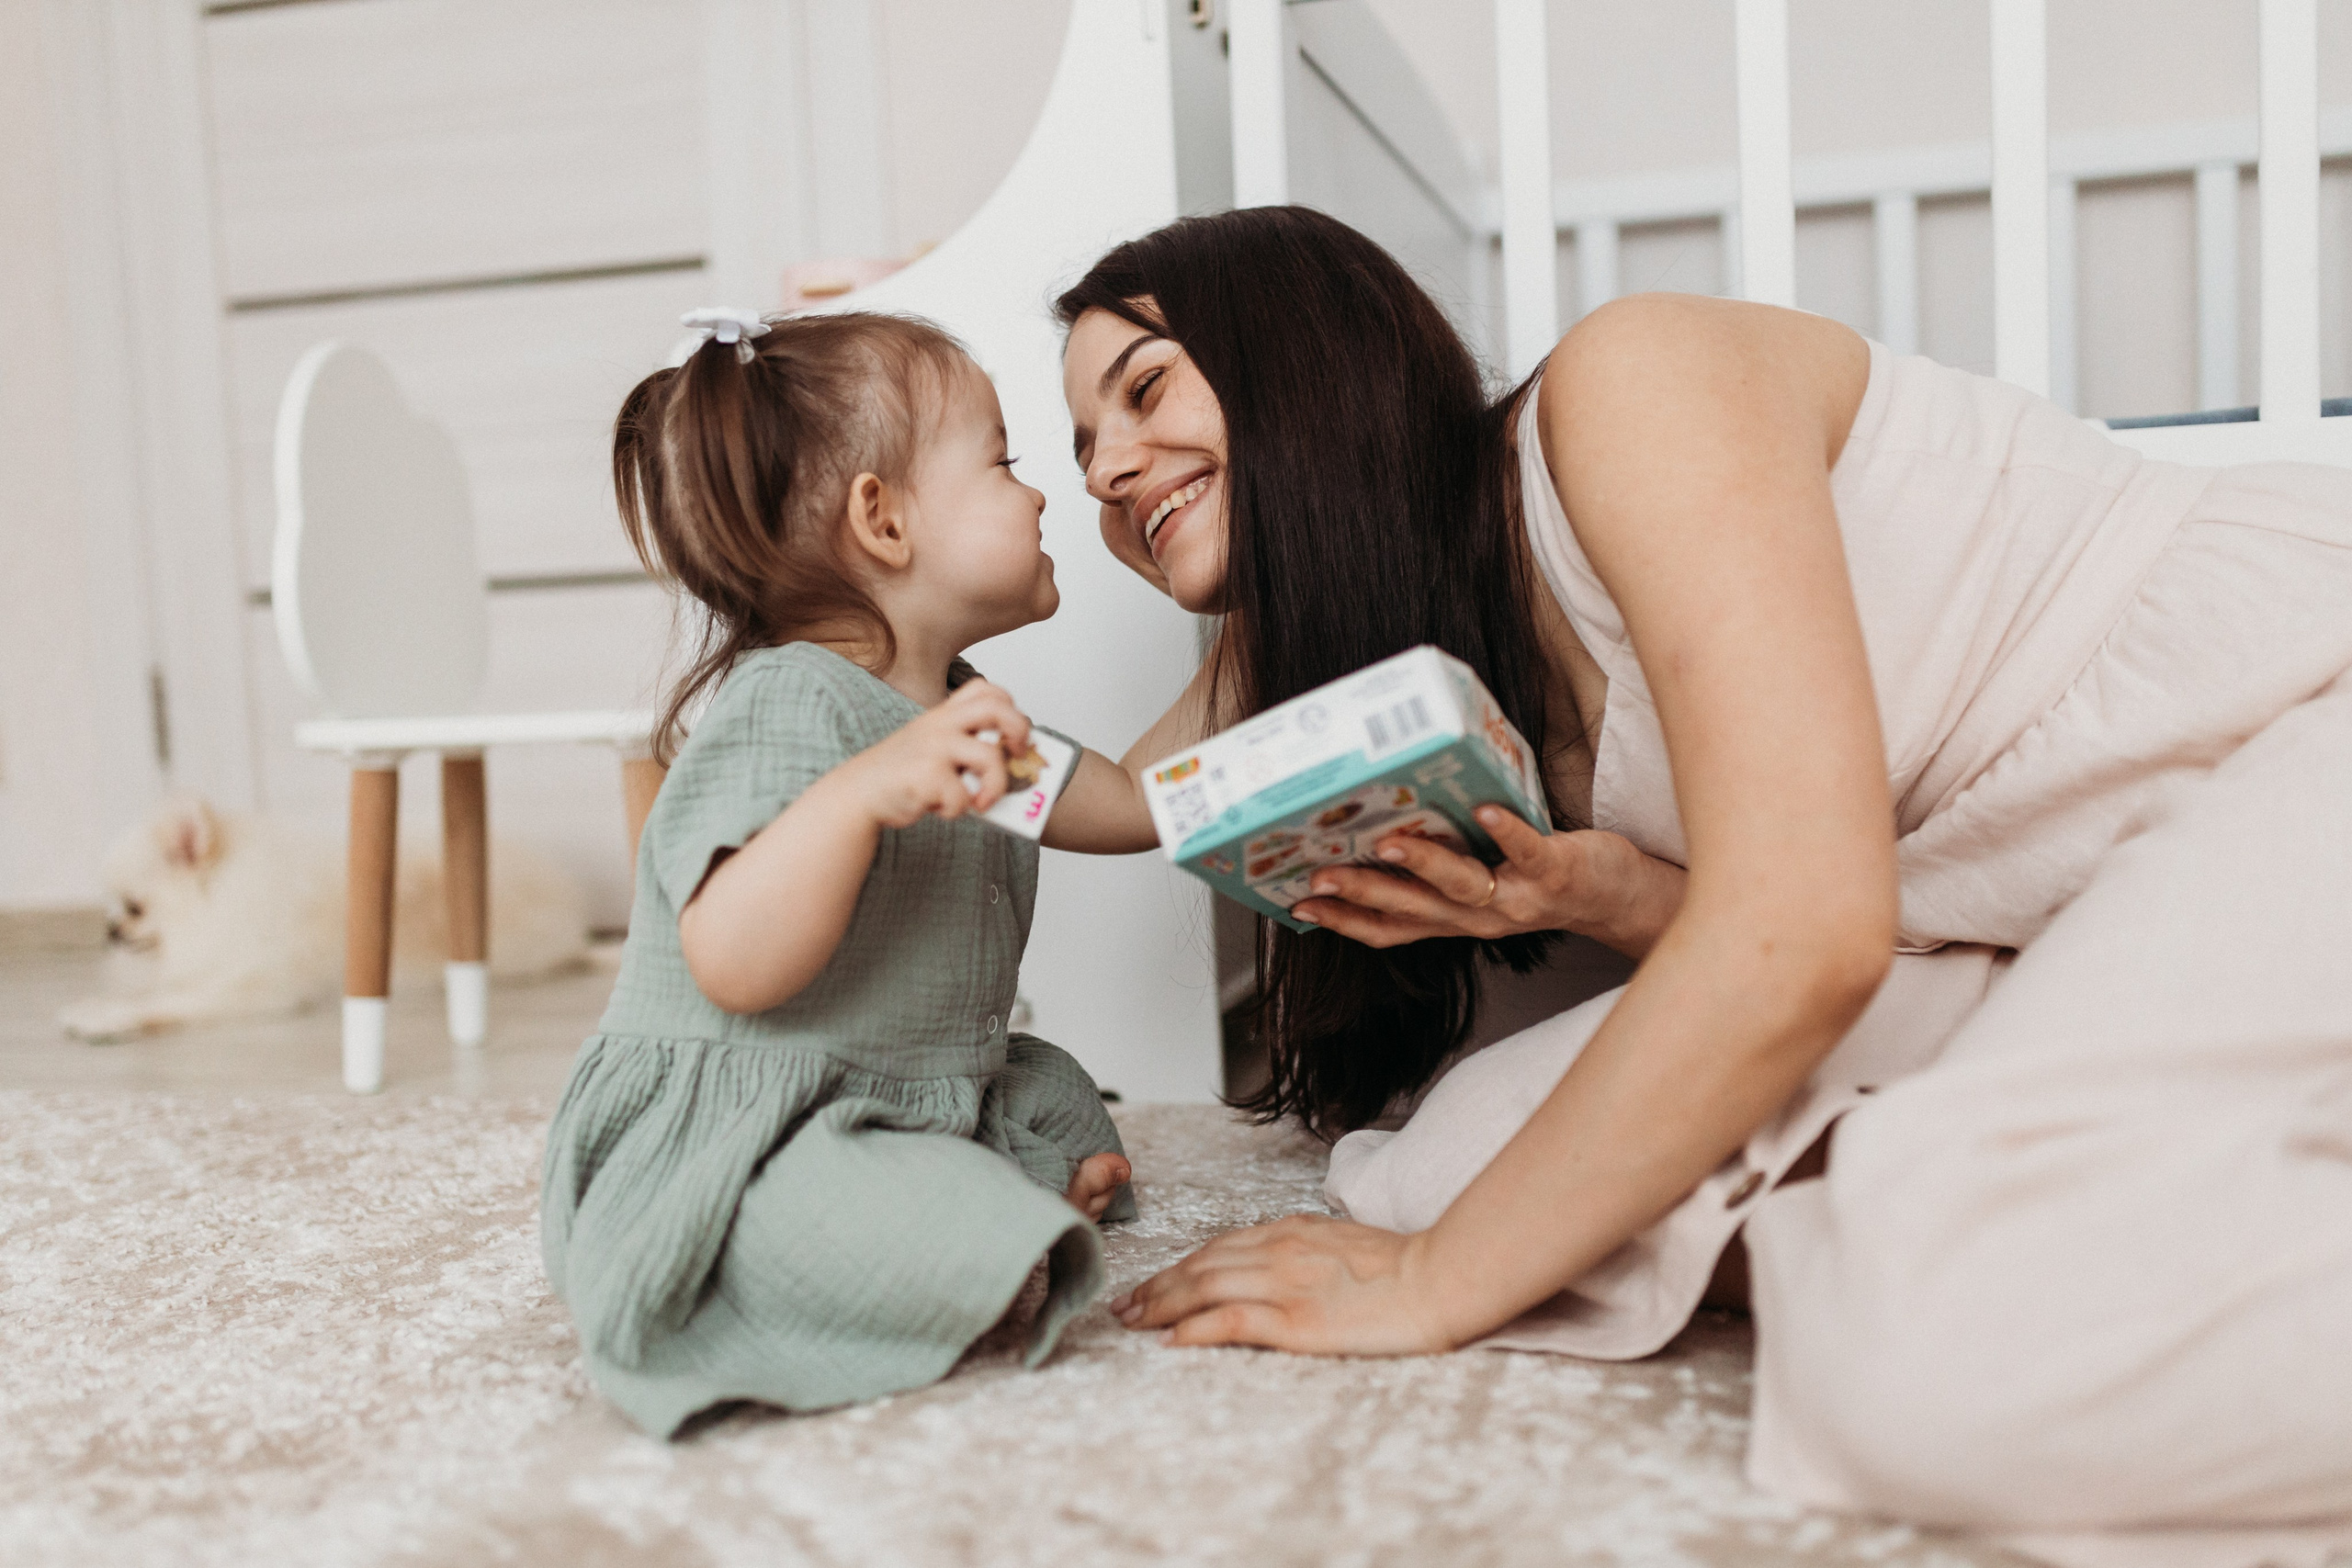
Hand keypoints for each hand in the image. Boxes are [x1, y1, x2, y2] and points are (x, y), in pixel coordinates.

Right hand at [838, 680, 1032, 828]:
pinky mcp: (926, 776)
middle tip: (1018, 756)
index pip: (985, 690)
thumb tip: (1014, 769)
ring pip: (989, 757)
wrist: (858, 793)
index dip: (1010, 708)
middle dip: (1019, 731)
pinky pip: (963, 795)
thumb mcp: (931, 747)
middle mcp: (939, 725)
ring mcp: (933, 748)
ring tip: (982, 803)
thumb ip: (964, 747)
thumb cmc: (901, 774)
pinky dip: (958, 809)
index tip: (1014, 735)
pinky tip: (942, 809)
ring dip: (995, 786)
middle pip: (997, 710)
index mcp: (942, 715)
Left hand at [1109, 1214, 1455, 1355]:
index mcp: (1292, 1230)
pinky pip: (1233, 1321)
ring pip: (1205, 1288)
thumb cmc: (1404, 1265)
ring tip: (1134, 1322)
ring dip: (1162, 1306)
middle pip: (1200, 1266)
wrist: (1441, 1276)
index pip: (1219, 1247)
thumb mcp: (1344, 1240)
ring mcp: (1286, 1283)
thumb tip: (1280, 1258)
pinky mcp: (1298, 1321)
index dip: (1180, 1266)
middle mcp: (1280, 1250)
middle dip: (1157, 1286)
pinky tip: (1173, 1342)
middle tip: (1125, 1306)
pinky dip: (1197, 1330)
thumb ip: (1308, 1246)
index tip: (1153, 1283)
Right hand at [1291, 805, 1683, 957]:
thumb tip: (1386, 826)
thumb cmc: (1546, 879)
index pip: (1388, 928)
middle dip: (1360, 893)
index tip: (1297, 905)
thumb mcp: (1485, 885)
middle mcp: (1480, 918)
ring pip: (1461, 885)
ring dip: (1421, 865)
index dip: (1342, 920)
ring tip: (1388, 842)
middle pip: (1410, 909)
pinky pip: (1528, 851)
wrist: (1620, 899)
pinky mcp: (1556, 871)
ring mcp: (1517, 898)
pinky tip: (1486, 810)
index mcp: (1456, 920)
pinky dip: (1506, 831)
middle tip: (1317, 876)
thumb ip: (1441, 866)